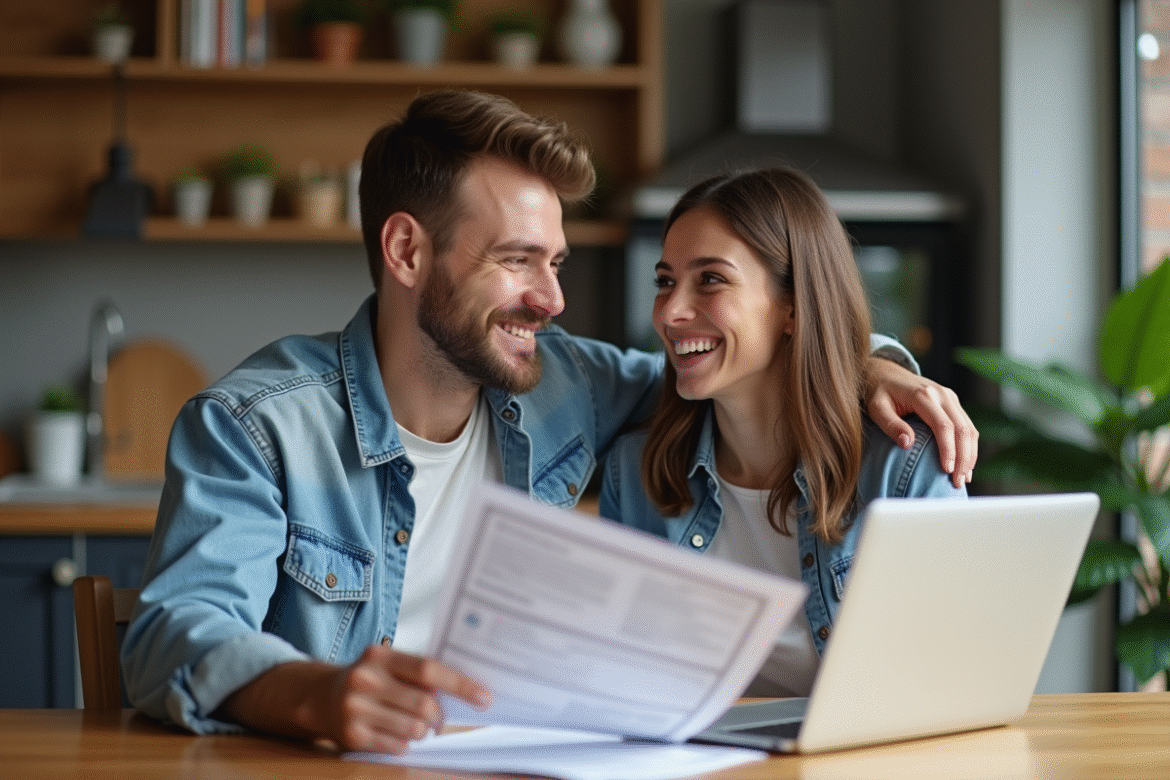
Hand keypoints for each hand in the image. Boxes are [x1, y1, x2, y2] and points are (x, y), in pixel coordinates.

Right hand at [219, 645, 491, 753]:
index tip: (484, 698)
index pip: (428, 670)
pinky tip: (393, 733)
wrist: (318, 697)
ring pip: (414, 729)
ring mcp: (355, 708)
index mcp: (380, 656)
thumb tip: (469, 691)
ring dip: (422, 731)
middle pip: (423, 704)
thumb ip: (419, 674)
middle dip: (439, 716)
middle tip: (440, 720)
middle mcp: (365, 679)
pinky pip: (397, 746)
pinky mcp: (350, 735)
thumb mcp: (388, 666)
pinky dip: (404, 743)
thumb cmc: (369, 680)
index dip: (461, 685)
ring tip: (413, 725)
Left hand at [865, 357, 977, 487]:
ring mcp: (950, 397)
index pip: (943, 425)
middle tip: (958, 482)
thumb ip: (891, 424)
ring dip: (970, 455)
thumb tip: (907, 443)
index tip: (947, 470)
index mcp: (923, 395)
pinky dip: (969, 447)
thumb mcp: (877, 408)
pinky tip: (965, 465)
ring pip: (969, 428)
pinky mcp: (952, 403)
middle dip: (964, 458)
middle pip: (962, 429)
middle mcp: (942, 394)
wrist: (885, 373)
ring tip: (964, 478)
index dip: (948, 449)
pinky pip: (967, 426)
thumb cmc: (878, 393)